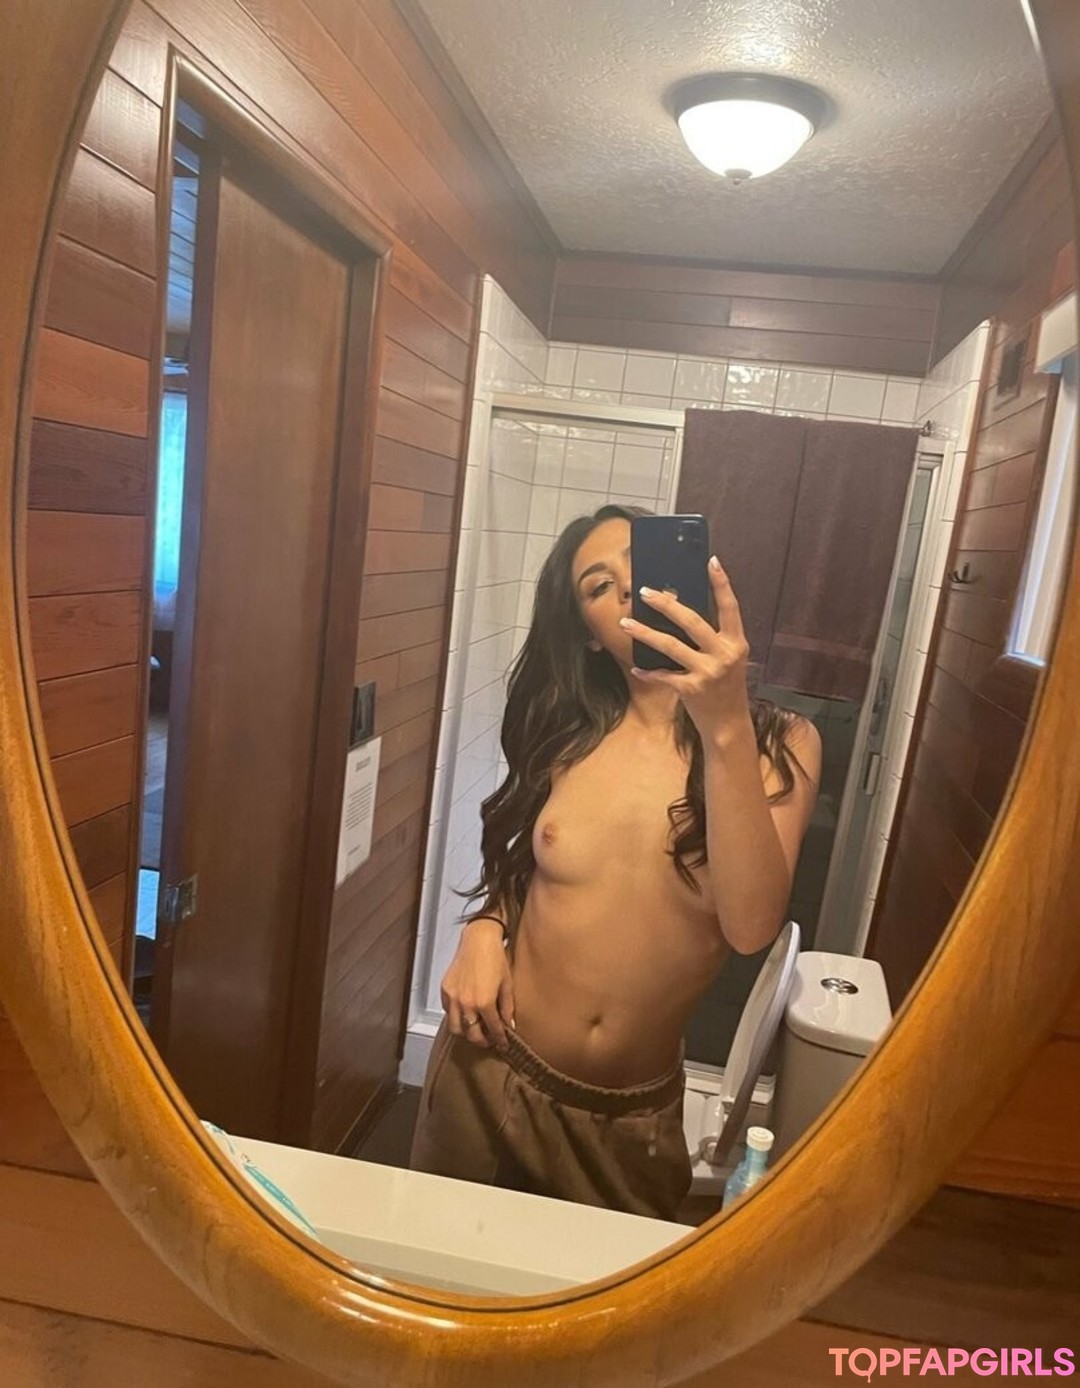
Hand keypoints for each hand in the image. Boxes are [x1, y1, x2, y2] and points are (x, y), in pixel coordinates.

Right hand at [440, 919, 514, 1050]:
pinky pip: (448, 1012)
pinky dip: (456, 1017)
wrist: (478, 941)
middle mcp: (466, 1003)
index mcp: (484, 1003)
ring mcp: (453, 998)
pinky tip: (466, 1012)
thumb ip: (507, 1008)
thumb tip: (509, 1026)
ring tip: (475, 1028)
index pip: (493, 1030)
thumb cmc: (495, 959)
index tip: (503, 1045)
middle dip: (482, 1040)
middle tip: (489, 1039)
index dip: (499, 1040)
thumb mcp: (507, 985)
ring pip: (455, 1028)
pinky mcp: (445, 990)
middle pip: (472, 1035)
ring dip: (466, 1032)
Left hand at [621, 556, 751, 742]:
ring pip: (670, 645)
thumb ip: (714, 639)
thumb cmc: (727, 689)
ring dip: (644, 633)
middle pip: (691, 620)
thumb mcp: (729, 660)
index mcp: (737, 643)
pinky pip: (663, 674)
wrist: (729, 725)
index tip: (711, 561)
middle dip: (665, 603)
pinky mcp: (691, 688)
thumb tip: (684, 614)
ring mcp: (707, 672)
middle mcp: (724, 654)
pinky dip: (648, 670)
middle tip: (645, 592)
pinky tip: (636, 666)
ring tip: (625, 622)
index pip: (730, 607)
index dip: (722, 583)